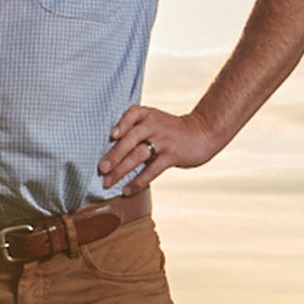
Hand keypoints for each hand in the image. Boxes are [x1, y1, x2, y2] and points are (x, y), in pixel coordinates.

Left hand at [97, 106, 220, 193]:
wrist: (202, 133)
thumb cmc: (170, 130)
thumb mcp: (154, 121)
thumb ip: (135, 129)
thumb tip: (107, 150)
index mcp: (148, 115)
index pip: (133, 113)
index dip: (122, 123)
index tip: (111, 135)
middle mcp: (154, 125)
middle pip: (131, 138)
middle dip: (114, 154)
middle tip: (101, 168)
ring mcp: (164, 141)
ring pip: (138, 155)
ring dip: (121, 169)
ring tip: (107, 182)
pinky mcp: (172, 156)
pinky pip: (152, 170)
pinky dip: (138, 181)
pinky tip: (126, 190)